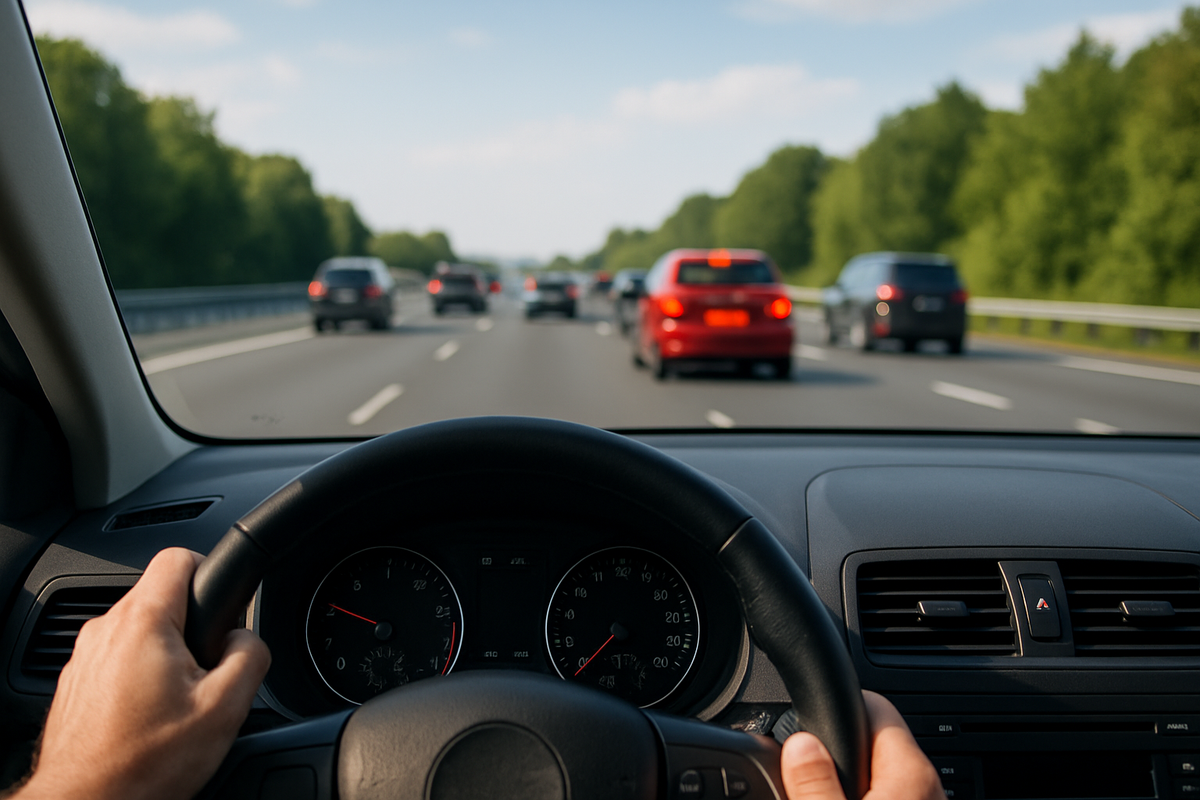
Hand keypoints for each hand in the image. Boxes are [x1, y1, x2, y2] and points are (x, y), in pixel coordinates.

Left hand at [14, 548, 270, 799]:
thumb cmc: (143, 764)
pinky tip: (151, 716)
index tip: (223, 607)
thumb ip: (250, 656)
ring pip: (140, 631)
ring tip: (178, 701)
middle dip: (193, 626)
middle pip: (162, 597)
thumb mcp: (225, 708)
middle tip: (206, 672)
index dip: (211, 572)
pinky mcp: (75, 684)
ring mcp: (84, 657)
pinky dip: (139, 676)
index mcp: (143, 623)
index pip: (180, 557)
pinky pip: (117, 659)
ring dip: (166, 654)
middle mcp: (105, 631)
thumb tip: (247, 640)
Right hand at [782, 690, 943, 799]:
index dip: (837, 705)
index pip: (876, 706)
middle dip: (838, 746)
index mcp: (911, 773)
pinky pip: (887, 794)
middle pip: (874, 740)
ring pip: (881, 772)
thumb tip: (800, 744)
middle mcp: (928, 786)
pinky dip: (863, 793)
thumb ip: (817, 782)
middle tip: (801, 764)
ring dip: (849, 776)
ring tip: (815, 789)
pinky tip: (837, 799)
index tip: (808, 713)